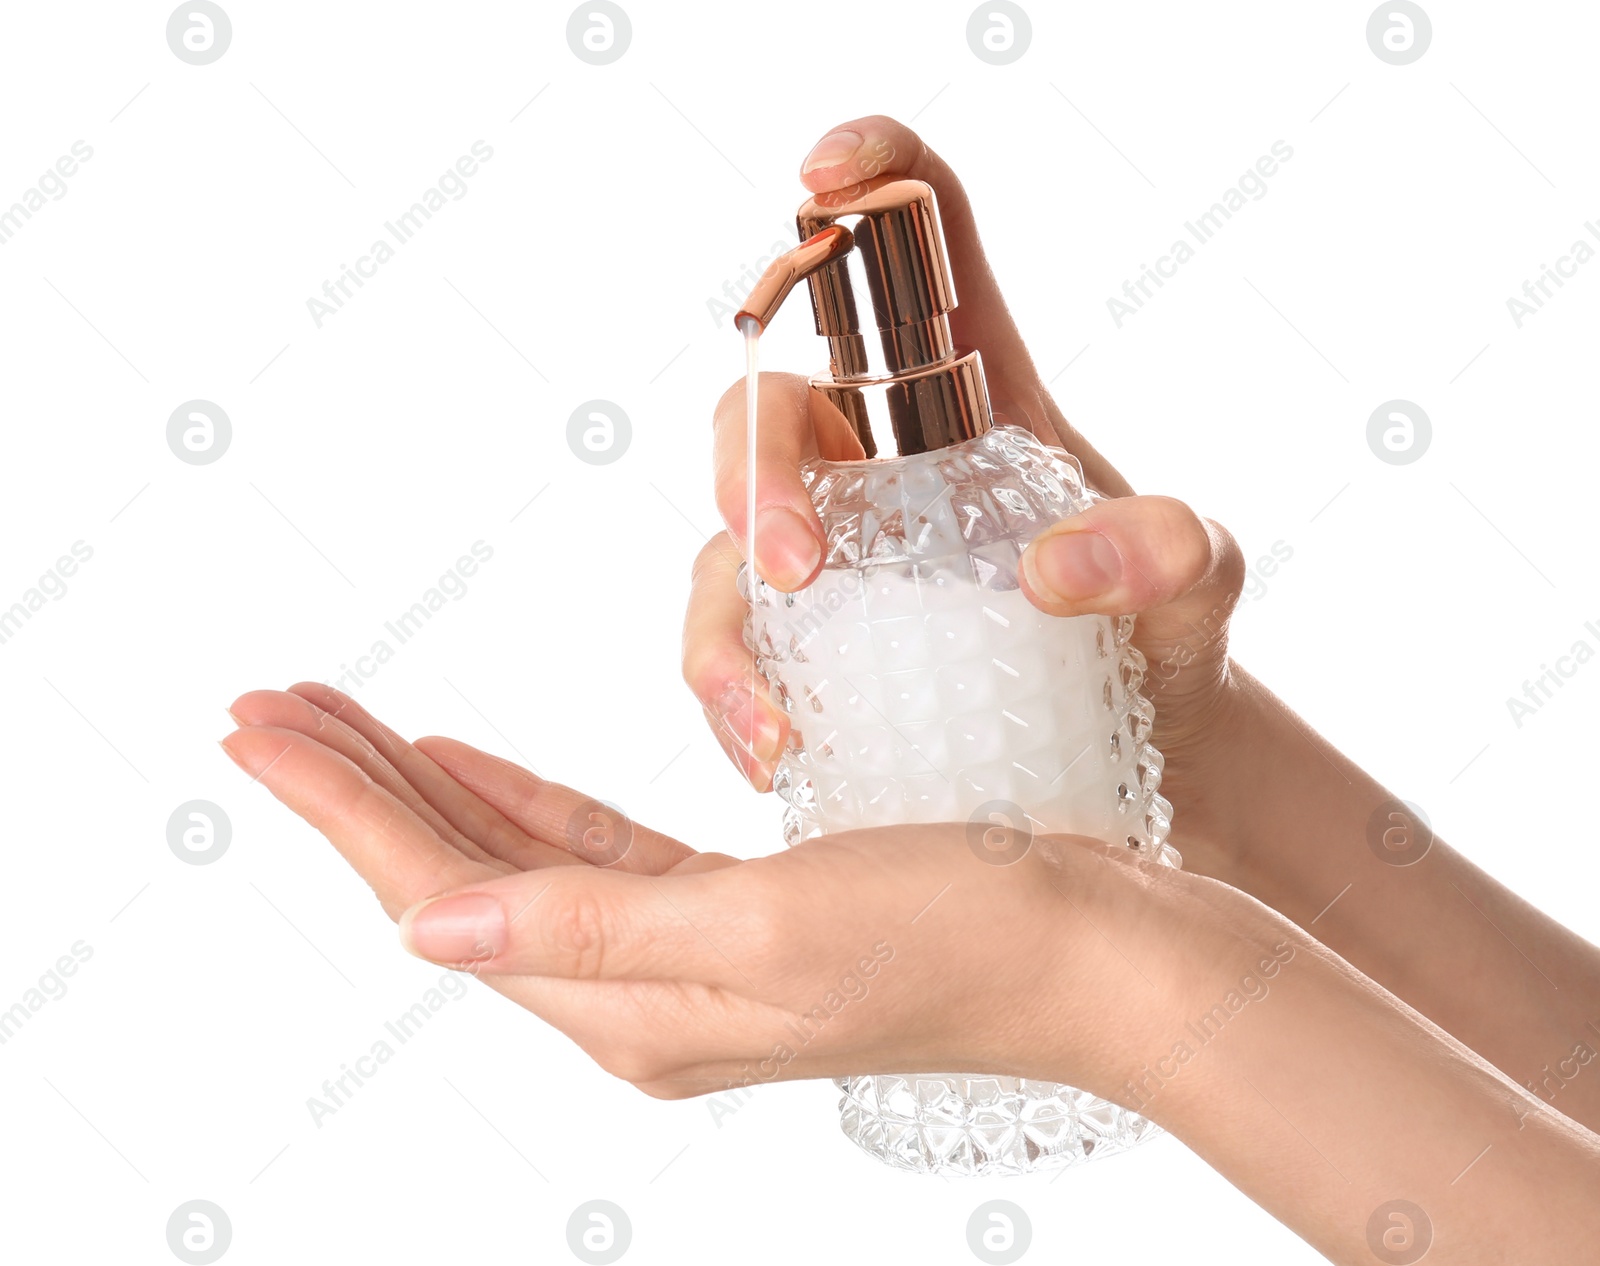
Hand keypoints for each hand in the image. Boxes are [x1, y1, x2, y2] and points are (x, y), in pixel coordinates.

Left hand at [221, 685, 1599, 1260]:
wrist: (1100, 955)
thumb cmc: (960, 934)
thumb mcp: (763, 930)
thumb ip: (584, 925)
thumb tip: (425, 928)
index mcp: (633, 1006)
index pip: (440, 892)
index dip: (344, 807)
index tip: (260, 724)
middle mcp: (642, 991)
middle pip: (456, 872)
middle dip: (358, 787)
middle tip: (266, 704)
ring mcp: (687, 953)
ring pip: (511, 854)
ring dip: (426, 786)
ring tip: (343, 722)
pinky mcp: (737, 909)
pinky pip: (587, 851)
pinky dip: (520, 801)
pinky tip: (477, 766)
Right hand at [684, 114, 1246, 864]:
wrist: (1144, 756)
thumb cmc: (1162, 640)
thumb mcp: (1198, 584)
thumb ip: (1171, 552)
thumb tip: (1051, 566)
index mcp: (969, 385)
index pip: (912, 234)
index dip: (866, 169)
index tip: (825, 175)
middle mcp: (877, 456)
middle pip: (764, 406)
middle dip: (750, 472)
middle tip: (798, 564)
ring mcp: (828, 552)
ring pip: (718, 547)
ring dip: (723, 627)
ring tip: (774, 724)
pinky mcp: (800, 646)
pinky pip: (727, 651)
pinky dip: (731, 704)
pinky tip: (772, 756)